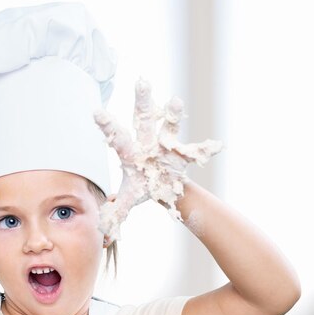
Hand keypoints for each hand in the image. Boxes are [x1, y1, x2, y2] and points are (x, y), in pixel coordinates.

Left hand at [93, 78, 222, 240]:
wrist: (165, 189)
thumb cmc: (143, 188)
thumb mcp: (128, 199)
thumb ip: (114, 211)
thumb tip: (102, 233)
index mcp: (130, 152)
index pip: (116, 137)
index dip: (107, 125)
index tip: (95, 112)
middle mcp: (148, 142)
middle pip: (143, 119)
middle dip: (142, 101)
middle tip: (141, 81)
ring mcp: (167, 145)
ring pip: (170, 126)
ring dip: (173, 114)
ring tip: (175, 101)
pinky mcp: (183, 153)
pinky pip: (195, 151)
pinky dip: (206, 150)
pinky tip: (217, 146)